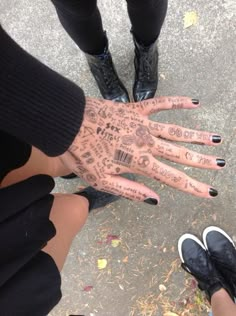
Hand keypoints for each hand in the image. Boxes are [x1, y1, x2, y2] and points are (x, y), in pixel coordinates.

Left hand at [60, 97, 223, 203]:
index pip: (172, 178)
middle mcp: (146, 143)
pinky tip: (194, 102)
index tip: (209, 192)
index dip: (192, 186)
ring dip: (197, 136)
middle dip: (202, 161)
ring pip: (177, 131)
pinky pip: (161, 104)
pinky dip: (177, 102)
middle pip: (180, 154)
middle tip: (221, 164)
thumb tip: (156, 199)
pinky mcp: (136, 109)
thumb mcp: (101, 181)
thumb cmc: (82, 154)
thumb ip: (131, 190)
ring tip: (216, 139)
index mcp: (139, 162)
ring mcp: (143, 124)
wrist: (68, 124)